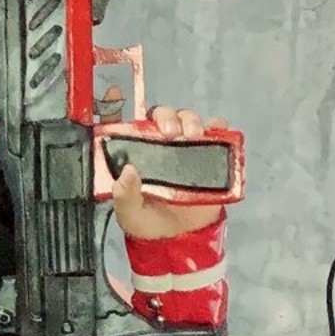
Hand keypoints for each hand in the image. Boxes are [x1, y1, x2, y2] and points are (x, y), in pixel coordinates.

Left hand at [111, 105, 226, 240]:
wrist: (180, 241)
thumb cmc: (148, 223)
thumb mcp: (129, 213)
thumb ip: (124, 195)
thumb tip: (128, 171)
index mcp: (134, 153)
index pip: (125, 124)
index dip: (117, 107)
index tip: (116, 94)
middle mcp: (158, 145)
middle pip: (162, 116)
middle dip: (166, 117)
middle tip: (171, 133)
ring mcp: (184, 149)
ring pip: (188, 119)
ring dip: (191, 120)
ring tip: (193, 135)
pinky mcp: (208, 156)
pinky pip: (216, 132)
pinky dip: (218, 127)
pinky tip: (217, 131)